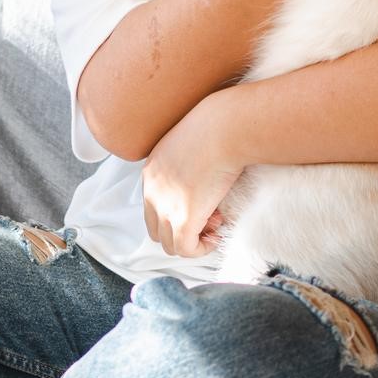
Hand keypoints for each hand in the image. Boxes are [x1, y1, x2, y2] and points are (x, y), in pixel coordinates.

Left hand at [141, 91, 246, 257]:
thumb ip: (190, 165)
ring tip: (216, 222)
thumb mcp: (193, 144)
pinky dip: (201, 249)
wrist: (226, 128)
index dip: (178, 213)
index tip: (204, 204)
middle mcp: (152, 190)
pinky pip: (185, 249)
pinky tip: (216, 234)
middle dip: (183, 230)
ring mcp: (165, 206)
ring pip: (169, 243)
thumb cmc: (219, 129)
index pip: (153, 207)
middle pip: (156, 229)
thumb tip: (205, 182)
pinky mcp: (182, 219)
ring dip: (193, 240)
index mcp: (152, 171)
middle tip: (210, 217)